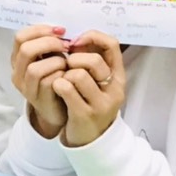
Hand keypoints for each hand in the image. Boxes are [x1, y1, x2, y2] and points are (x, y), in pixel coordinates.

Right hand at [11, 24, 71, 138]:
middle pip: (26, 50)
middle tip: (66, 45)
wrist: (57, 109)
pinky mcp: (39, 100)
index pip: (20, 37)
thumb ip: (49, 45)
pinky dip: (61, 76)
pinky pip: (48, 84)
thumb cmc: (56, 78)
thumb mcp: (49, 58)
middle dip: (49, 43)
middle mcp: (17, 73)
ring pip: (35, 69)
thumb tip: (61, 30)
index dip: (40, 30)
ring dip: (56, 62)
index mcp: (18, 59)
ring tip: (67, 63)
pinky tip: (69, 75)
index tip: (60, 31)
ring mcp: (26, 88)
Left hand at [53, 29, 125, 146]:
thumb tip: (74, 38)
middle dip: (73, 59)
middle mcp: (114, 89)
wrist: (92, 139)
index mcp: (118, 76)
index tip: (75, 42)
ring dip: (64, 74)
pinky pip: (66, 88)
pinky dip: (58, 85)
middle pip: (93, 60)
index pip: (112, 45)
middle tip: (66, 66)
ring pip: (77, 74)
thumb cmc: (90, 103)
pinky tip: (58, 90)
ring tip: (63, 81)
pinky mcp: (85, 114)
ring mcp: (101, 103)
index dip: (92, 37)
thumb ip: (91, 61)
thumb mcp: (97, 81)